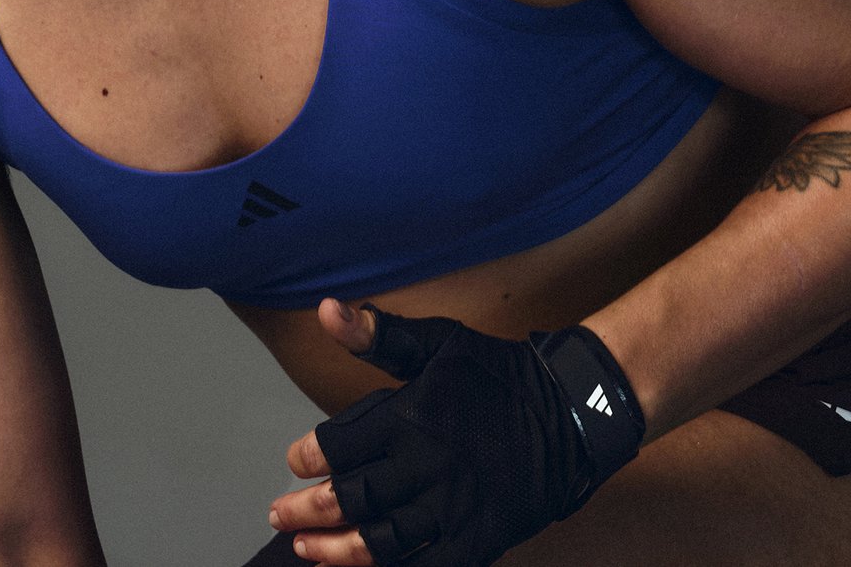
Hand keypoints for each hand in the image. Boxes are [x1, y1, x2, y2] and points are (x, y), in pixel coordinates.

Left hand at [262, 298, 644, 565]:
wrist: (571, 410)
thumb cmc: (497, 374)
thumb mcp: (437, 342)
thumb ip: (377, 335)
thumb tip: (328, 310)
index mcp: (411, 416)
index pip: (340, 445)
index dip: (309, 456)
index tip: (296, 461)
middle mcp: (427, 465)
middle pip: (350, 498)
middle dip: (306, 510)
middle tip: (279, 514)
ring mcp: (453, 506)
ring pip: (381, 540)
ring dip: (336, 549)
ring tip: (307, 549)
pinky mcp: (479, 536)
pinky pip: (425, 563)